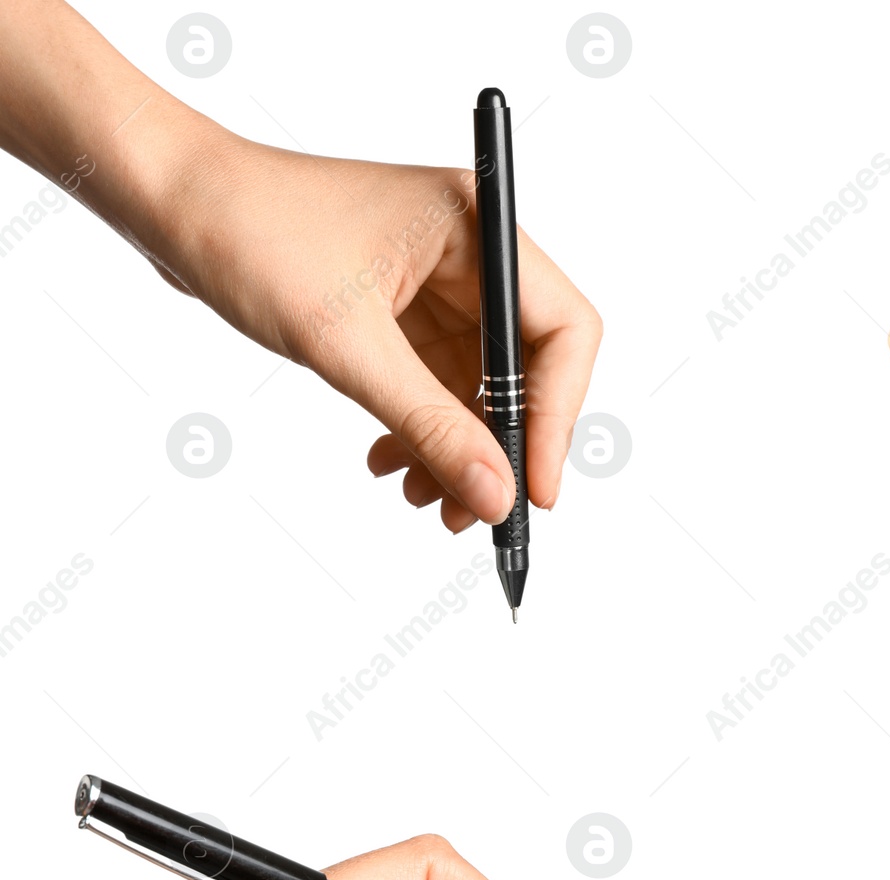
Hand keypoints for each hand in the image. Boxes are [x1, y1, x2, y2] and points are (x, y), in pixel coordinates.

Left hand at [152, 126, 600, 531]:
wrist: (168, 202)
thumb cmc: (248, 232)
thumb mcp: (344, 343)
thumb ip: (430, 425)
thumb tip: (495, 496)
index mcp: (477, 226)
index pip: (563, 330)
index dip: (557, 415)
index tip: (534, 487)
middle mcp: (470, 251)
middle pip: (528, 367)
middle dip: (502, 444)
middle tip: (477, 509)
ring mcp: (439, 281)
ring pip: (482, 386)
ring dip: (458, 448)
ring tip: (423, 498)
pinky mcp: (405, 308)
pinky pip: (439, 384)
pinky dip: (422, 430)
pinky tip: (389, 461)